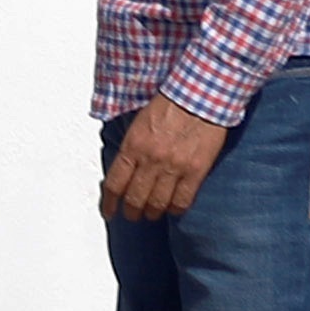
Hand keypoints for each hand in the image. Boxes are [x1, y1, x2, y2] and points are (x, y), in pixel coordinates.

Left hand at [99, 94, 226, 221]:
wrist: (200, 96)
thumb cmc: (171, 103)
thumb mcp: (140, 122)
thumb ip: (132, 146)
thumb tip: (125, 168)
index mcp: (134, 145)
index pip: (114, 183)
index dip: (109, 203)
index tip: (109, 211)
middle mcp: (151, 159)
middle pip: (135, 198)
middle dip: (131, 211)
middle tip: (132, 214)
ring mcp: (174, 167)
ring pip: (157, 204)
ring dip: (152, 212)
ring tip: (151, 214)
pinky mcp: (195, 171)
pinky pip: (183, 200)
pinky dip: (175, 209)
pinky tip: (173, 209)